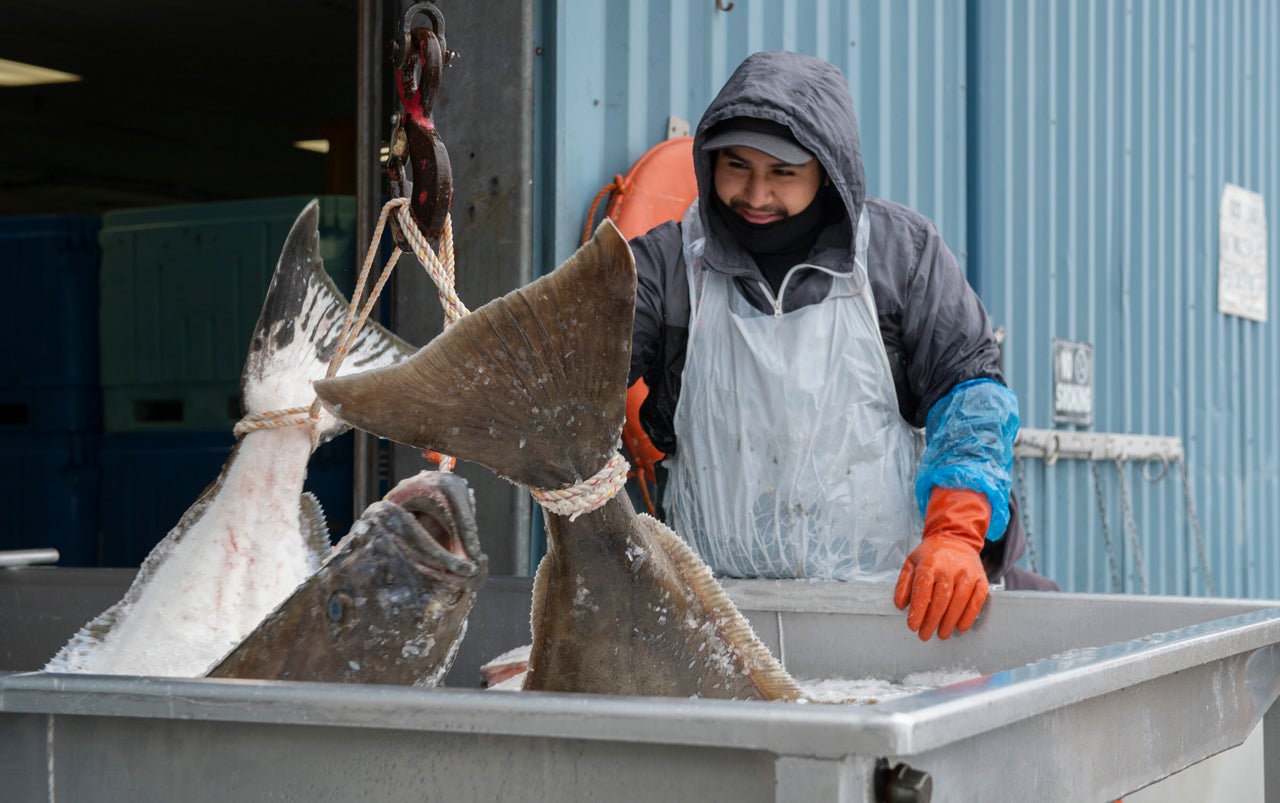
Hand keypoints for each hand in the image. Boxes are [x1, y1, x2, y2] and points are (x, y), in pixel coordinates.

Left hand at [894, 487, 990, 640]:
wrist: (956, 539)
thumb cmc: (931, 555)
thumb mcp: (911, 563)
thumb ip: (903, 584)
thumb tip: (901, 606)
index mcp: (929, 563)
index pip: (922, 590)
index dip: (917, 611)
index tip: (913, 626)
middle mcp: (950, 568)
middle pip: (941, 600)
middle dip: (932, 621)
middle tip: (925, 635)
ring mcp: (967, 574)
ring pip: (958, 602)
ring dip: (949, 622)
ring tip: (941, 634)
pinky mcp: (981, 579)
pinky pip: (977, 601)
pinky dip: (969, 616)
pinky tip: (960, 627)